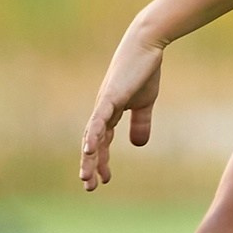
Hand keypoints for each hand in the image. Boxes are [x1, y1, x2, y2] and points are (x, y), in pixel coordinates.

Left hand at [78, 25, 166, 189]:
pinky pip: (99, 121)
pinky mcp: (109, 98)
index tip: (104, 180)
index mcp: (111, 113)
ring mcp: (103, 104)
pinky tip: (89, 150)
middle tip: (89, 186)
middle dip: (91, 165)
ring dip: (89, 157)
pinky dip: (93, 136)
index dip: (102, 161)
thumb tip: (138, 145)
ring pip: (92, 136)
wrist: (146, 46)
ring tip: (86, 176)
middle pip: (93, 143)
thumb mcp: (145, 102)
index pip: (103, 142)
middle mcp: (102, 111)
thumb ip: (141, 122)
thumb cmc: (144, 70)